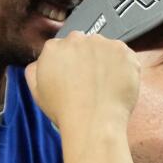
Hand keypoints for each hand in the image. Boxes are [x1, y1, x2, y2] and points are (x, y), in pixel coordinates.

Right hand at [24, 33, 141, 134]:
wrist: (93, 122)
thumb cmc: (65, 111)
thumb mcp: (37, 90)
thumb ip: (35, 69)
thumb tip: (41, 61)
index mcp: (54, 47)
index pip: (65, 49)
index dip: (74, 65)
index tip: (80, 78)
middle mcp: (77, 39)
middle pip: (86, 45)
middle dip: (90, 60)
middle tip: (95, 83)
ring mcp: (102, 44)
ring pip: (107, 49)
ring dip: (109, 62)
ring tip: (108, 86)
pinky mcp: (123, 52)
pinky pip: (127, 56)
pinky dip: (127, 68)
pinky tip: (120, 84)